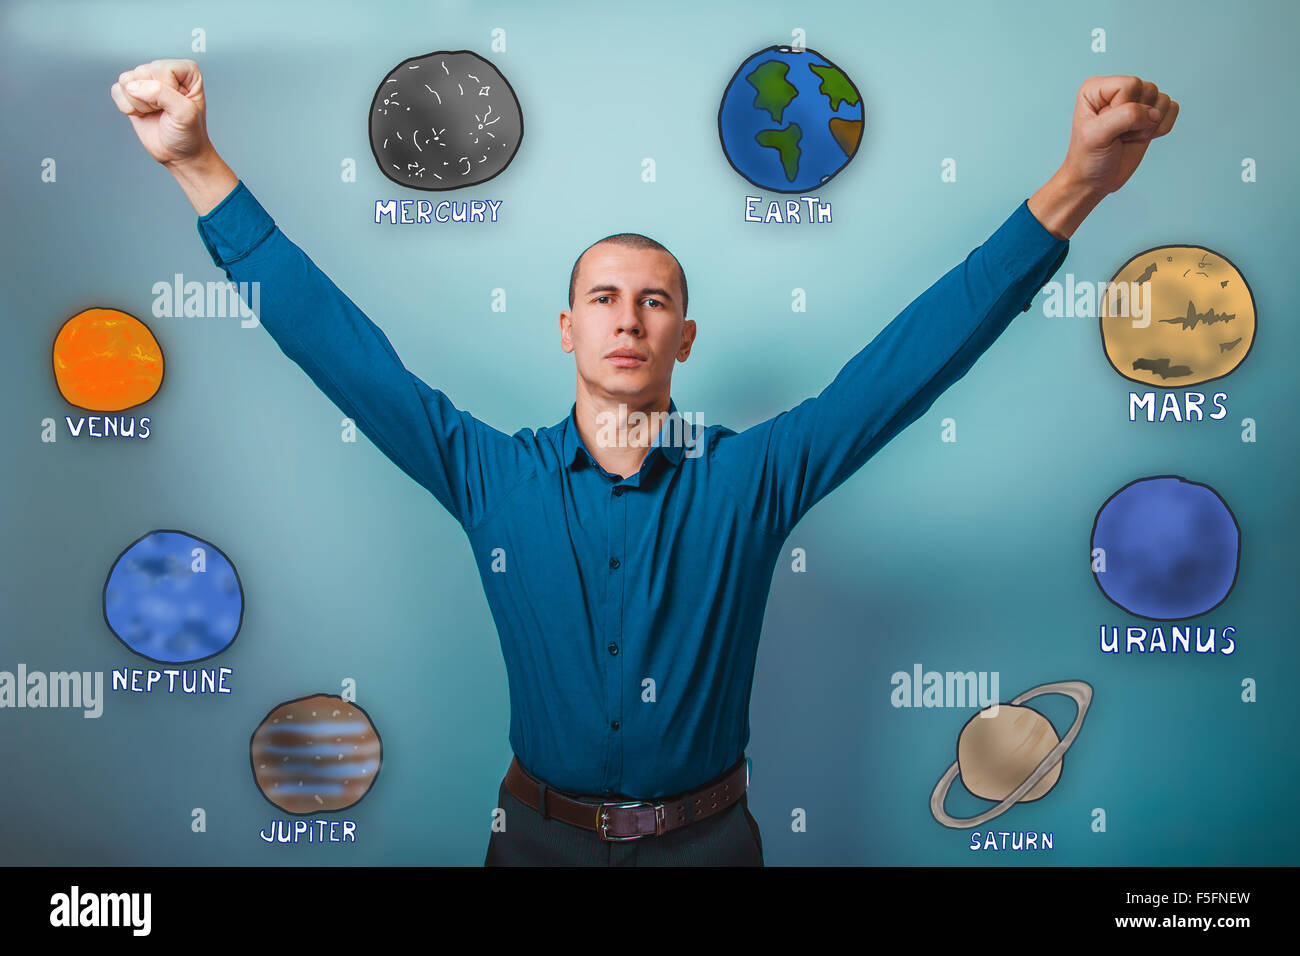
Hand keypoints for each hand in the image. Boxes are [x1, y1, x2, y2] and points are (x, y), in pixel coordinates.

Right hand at [110, 58, 211, 165]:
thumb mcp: (185, 114)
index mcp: (185, 70)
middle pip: (141, 72)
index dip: (166, 91)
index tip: (176, 106)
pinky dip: (127, 108)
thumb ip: (162, 94)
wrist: (179, 155)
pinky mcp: (131, 91)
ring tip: (155, 112)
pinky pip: (116, 91)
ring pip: (125, 80)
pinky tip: (144, 114)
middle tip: (165, 112)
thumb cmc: (189, 134)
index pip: (162, 69)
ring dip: (138, 104)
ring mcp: (147, 79)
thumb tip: (132, 86)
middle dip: (150, 99)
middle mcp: (165, 70)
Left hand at [1028, 75, 1178, 238]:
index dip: (1124, 109)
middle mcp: (1117, 90)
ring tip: (1127, 137)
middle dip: (1138, 119)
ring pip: (1162, 99)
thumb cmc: (1088, 158)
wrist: (1094, 181)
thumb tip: (1154, 113)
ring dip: (1149, 126)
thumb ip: (1125, 117)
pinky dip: (1162, 128)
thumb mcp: (1097, 136)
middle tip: (1118, 135)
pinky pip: (1172, 109)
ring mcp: (1135, 101)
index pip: (1130, 85)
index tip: (1107, 129)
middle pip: (1149, 89)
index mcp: (1097, 88)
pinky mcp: (1150, 114)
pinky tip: (1142, 137)